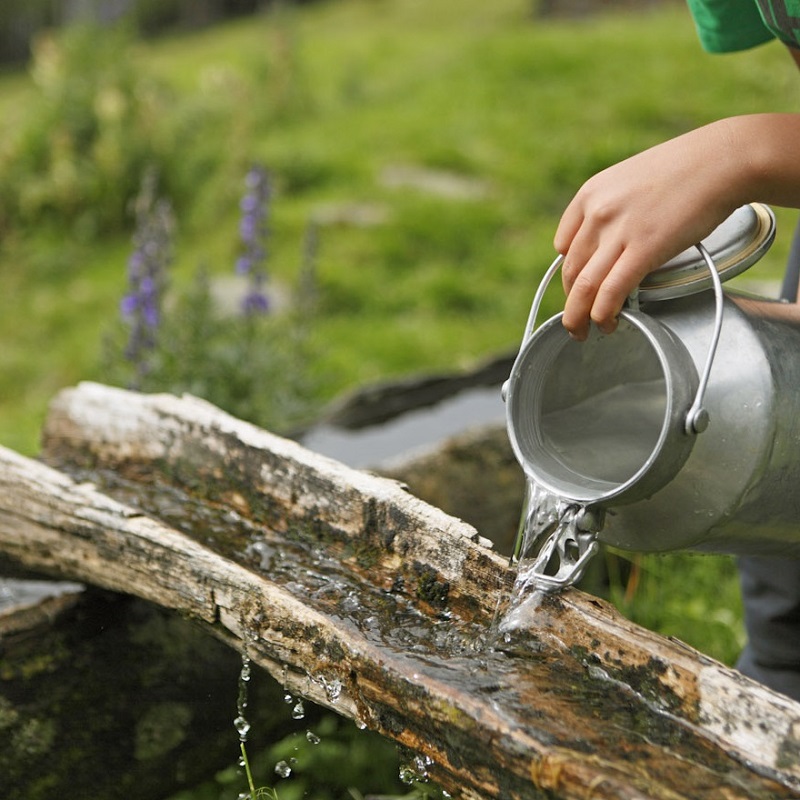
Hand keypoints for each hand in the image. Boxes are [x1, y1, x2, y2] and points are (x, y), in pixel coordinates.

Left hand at [554, 121, 744, 339]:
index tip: (579, 289)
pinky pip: (612, 290)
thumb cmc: (687, 169)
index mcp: (589, 194)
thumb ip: (613, 209)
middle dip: (571, 303)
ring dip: (579, 317)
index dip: (570, 274)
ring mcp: (618, 231)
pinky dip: (603, 314)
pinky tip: (607, 324)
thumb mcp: (631, 180)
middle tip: (576, 321)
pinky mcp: (644, 249)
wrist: (723, 159)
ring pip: (584, 286)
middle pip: (571, 271)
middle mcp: (597, 212)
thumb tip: (609, 240)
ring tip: (583, 333)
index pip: (563, 246)